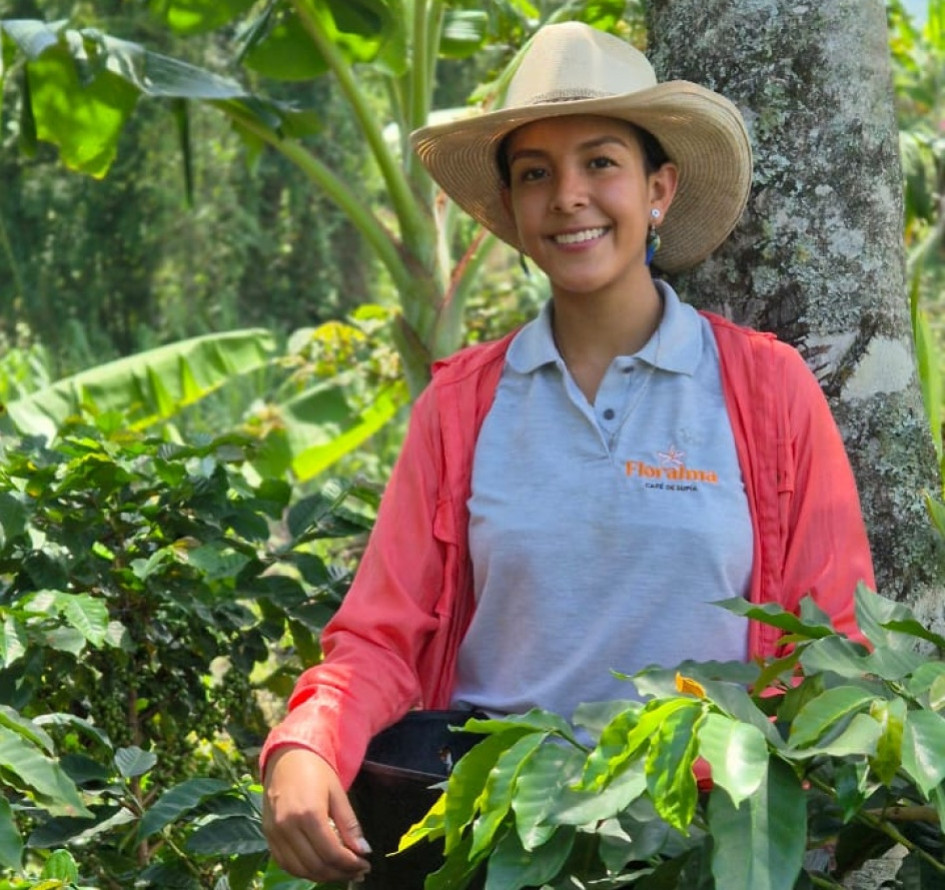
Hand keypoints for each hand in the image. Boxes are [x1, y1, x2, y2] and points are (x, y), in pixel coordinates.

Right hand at [262, 746, 371, 882]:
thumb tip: (363, 851)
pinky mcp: (267, 836)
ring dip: (323, 876)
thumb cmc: (316, 769)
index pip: (332, 853)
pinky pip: (285, 864)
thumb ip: (349, 824)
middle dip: (340, 873)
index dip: (351, 864)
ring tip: (341, 871)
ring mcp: (274, 833)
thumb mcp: (338, 793)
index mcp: (308, 814)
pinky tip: (319, 866)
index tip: (365, 864)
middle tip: (357, 870)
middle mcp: (287, 827)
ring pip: (300, 870)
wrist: (287, 754)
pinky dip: (304, 871)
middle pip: (316, 866)